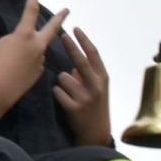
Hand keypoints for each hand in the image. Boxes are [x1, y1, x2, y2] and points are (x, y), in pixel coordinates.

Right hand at [0, 0, 69, 122]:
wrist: (1, 87)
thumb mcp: (3, 43)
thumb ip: (17, 38)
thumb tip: (26, 42)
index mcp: (25, 34)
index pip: (30, 12)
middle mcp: (38, 44)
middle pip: (51, 28)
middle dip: (59, 17)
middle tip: (67, 10)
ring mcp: (41, 58)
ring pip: (37, 49)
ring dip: (29, 50)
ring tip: (13, 59)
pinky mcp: (40, 71)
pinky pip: (34, 62)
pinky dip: (26, 63)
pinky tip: (17, 70)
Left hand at [53, 27, 111, 145]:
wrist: (96, 131)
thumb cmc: (94, 105)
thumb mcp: (96, 87)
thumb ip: (86, 73)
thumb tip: (74, 58)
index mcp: (103, 77)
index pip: (94, 54)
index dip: (84, 40)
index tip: (75, 28)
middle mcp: (96, 85)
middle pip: (81, 61)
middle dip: (71, 47)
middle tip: (61, 34)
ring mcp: (86, 97)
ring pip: (64, 77)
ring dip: (61, 82)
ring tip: (69, 93)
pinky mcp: (74, 107)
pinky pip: (58, 92)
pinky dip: (58, 94)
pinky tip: (65, 101)